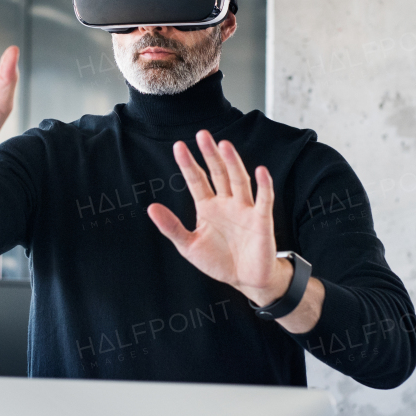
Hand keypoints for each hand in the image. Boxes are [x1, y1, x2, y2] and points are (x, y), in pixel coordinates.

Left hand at [147, 131, 324, 332]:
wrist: (246, 280)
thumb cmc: (219, 261)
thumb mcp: (189, 246)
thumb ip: (171, 227)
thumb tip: (151, 207)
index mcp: (208, 207)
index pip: (197, 180)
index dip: (188, 164)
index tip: (179, 146)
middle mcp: (227, 203)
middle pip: (218, 173)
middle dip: (210, 155)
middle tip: (202, 135)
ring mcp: (245, 209)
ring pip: (239, 180)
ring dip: (232, 163)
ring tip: (224, 145)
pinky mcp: (261, 220)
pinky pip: (263, 200)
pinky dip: (264, 186)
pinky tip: (261, 171)